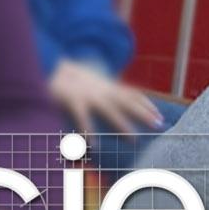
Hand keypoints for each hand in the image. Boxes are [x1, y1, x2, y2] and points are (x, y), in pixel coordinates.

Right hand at [48, 60, 163, 137]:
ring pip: (109, 110)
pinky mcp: (73, 100)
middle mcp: (101, 89)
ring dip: (122, 124)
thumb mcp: (90, 82)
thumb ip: (102, 91)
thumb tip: (114, 103)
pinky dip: (88, 130)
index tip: (159, 114)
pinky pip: (83, 117)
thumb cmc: (68, 78)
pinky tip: (94, 144)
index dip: (146, 103)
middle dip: (144, 112)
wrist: (48, 64)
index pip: (131, 93)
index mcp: (105, 86)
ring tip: (133, 140)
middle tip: (159, 125)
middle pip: (127, 101)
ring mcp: (88, 94)